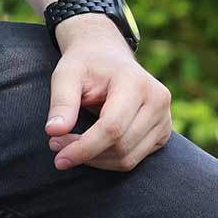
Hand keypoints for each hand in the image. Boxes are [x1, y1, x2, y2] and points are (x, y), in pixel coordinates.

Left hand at [46, 15, 172, 170]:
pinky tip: (90, 146)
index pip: (112, 127)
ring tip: (69, 146)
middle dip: (86, 153)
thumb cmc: (85, 65)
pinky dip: (109, 159)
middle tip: (56, 145)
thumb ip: (62, 101)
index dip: (84, 147)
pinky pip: (135, 158)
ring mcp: (165, 118)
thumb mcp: (66, 74)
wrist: (107, 56)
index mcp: (135, 82)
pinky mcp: (163, 133)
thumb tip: (53, 131)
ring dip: (96, 160)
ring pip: (129, 158)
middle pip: (121, 146)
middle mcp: (157, 101)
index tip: (58, 158)